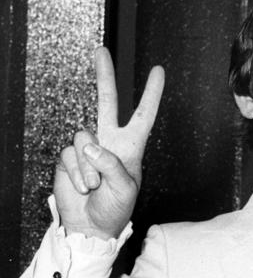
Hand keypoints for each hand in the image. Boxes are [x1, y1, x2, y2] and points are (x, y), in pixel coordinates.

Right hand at [54, 47, 164, 239]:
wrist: (89, 226)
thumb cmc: (115, 209)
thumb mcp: (125, 188)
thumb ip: (111, 164)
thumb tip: (90, 144)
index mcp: (131, 146)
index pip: (144, 115)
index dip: (151, 94)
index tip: (158, 71)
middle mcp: (109, 141)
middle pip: (107, 102)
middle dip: (105, 76)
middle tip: (101, 51)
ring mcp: (87, 148)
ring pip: (83, 137)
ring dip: (88, 167)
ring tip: (94, 185)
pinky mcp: (69, 157)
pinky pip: (70, 155)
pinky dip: (76, 173)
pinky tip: (83, 186)